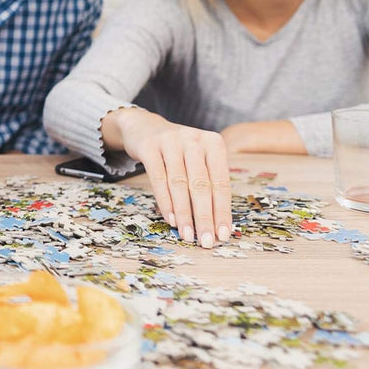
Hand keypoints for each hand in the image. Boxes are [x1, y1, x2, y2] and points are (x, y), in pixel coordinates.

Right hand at [113, 108, 231, 247]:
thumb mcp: (198, 159)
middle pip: (201, 185)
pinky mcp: (149, 147)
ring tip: (188, 235)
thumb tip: (216, 224)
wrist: (145, 127)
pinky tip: (171, 219)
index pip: (221, 183)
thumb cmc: (178, 151)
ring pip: (179, 184)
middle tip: (206, 241)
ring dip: (184, 214)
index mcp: (214, 143)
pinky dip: (165, 202)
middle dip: (204, 217)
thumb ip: (208, 183)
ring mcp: (170, 141)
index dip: (222, 211)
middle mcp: (194, 139)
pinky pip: (158, 179)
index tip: (223, 234)